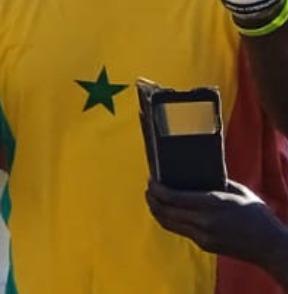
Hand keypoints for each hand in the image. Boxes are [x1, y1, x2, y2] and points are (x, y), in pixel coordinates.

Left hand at [146, 180, 287, 265]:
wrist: (270, 246)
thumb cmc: (257, 214)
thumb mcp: (237, 191)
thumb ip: (215, 182)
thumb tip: (193, 173)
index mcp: (212, 204)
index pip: (172, 197)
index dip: (156, 189)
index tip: (151, 180)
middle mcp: (204, 222)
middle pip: (165, 211)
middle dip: (152, 199)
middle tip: (149, 189)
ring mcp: (203, 236)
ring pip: (169, 224)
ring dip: (157, 211)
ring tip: (154, 199)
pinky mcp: (204, 245)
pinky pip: (180, 231)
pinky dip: (171, 220)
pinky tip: (170, 211)